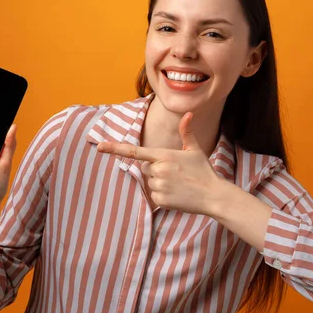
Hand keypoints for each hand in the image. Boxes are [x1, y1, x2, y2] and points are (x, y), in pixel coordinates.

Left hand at [97, 112, 222, 215]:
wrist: (213, 195)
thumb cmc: (203, 171)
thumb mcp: (194, 150)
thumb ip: (187, 132)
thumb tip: (189, 113)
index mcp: (164, 155)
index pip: (135, 151)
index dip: (115, 148)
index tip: (99, 147)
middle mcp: (159, 170)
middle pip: (144, 168)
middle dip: (155, 169)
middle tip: (174, 173)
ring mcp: (159, 185)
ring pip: (149, 182)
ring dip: (159, 183)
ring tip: (178, 184)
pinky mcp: (160, 200)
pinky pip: (154, 196)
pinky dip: (163, 196)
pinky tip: (177, 195)